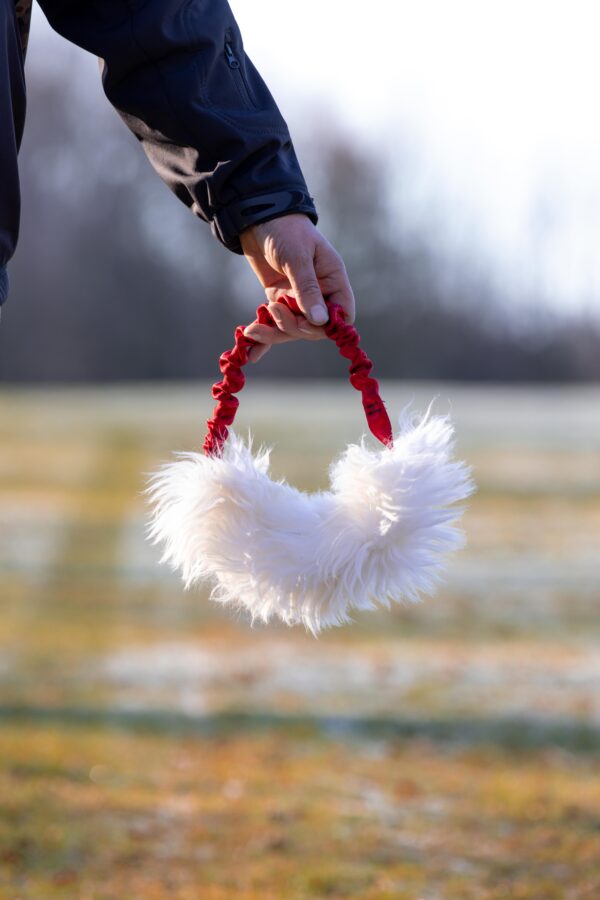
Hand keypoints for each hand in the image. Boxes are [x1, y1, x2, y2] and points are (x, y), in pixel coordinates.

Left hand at [240, 213, 354, 362]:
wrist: (256, 216)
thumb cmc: (284, 229)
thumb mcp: (296, 257)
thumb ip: (307, 289)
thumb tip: (321, 321)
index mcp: (333, 280)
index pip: (342, 315)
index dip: (328, 326)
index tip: (307, 323)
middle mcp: (319, 293)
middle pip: (314, 327)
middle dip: (293, 326)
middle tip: (273, 311)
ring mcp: (298, 299)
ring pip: (292, 329)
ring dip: (273, 333)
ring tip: (252, 330)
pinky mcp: (278, 301)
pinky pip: (275, 325)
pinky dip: (264, 338)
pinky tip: (252, 354)